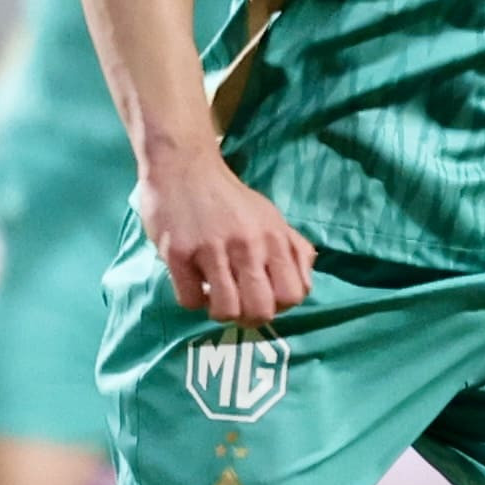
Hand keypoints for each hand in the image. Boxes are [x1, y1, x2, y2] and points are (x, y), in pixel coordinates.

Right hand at [139, 145, 314, 324]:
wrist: (184, 166)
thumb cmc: (229, 198)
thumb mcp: (270, 216)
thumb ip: (292, 247)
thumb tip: (306, 280)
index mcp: (274, 238)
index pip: (294, 295)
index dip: (280, 306)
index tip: (264, 296)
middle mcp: (248, 245)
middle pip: (261, 311)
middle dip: (250, 318)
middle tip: (238, 304)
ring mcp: (212, 249)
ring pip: (227, 311)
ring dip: (220, 311)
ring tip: (214, 294)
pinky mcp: (179, 253)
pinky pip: (190, 300)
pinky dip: (192, 298)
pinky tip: (192, 281)